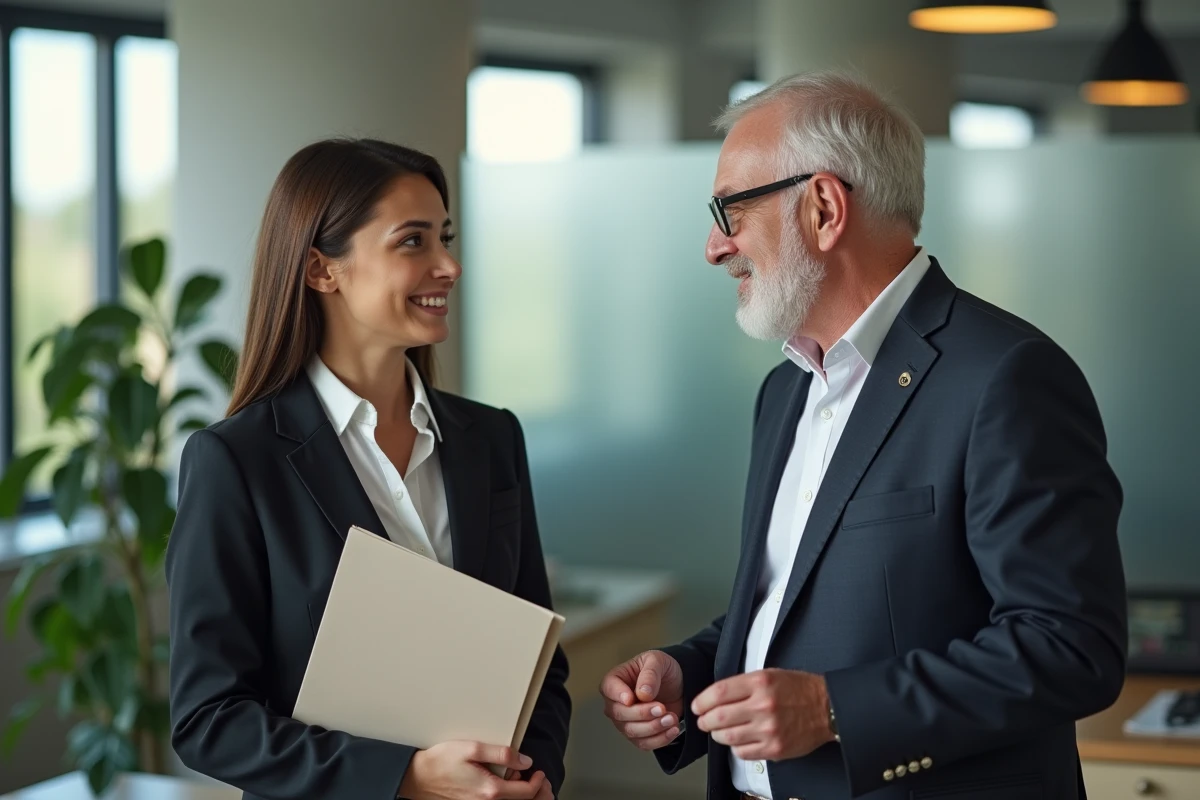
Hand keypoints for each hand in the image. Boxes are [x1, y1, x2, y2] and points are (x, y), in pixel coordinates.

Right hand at [398, 741, 546, 799]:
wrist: (418, 777)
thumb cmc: (442, 761)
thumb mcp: (473, 748)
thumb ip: (502, 754)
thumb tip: (525, 760)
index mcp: (490, 790)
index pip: (526, 793)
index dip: (538, 782)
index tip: (539, 772)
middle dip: (534, 791)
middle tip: (538, 778)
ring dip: (522, 795)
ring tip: (522, 778)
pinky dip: (508, 796)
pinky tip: (506, 784)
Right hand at [600, 650, 684, 750]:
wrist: (676, 684)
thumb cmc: (661, 669)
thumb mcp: (657, 661)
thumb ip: (650, 674)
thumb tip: (643, 693)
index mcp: (615, 680)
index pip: (609, 688)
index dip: (618, 695)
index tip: (631, 699)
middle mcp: (615, 703)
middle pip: (619, 713)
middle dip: (642, 713)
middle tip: (662, 708)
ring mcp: (625, 721)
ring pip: (631, 731)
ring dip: (653, 727)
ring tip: (671, 718)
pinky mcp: (638, 735)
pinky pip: (644, 743)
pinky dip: (659, 739)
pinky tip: (673, 729)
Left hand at [692, 669, 833, 761]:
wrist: (827, 707)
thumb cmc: (799, 689)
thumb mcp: (770, 674)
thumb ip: (743, 684)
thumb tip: (716, 696)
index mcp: (760, 683)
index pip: (718, 693)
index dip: (702, 701)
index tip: (697, 706)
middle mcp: (763, 706)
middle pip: (718, 717)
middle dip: (704, 721)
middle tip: (703, 721)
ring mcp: (769, 730)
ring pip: (727, 737)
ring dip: (717, 735)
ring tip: (718, 731)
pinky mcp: (775, 748)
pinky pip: (743, 752)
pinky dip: (735, 747)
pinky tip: (737, 740)